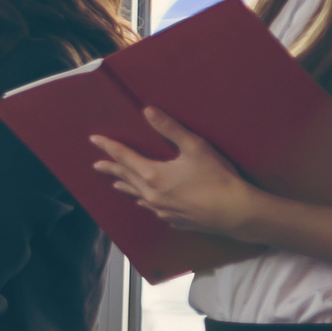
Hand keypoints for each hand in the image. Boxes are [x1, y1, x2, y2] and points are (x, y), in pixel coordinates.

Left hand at [91, 107, 275, 239]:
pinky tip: (147, 204)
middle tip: (97, 165)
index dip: (108, 147)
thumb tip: (147, 111)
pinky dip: (147, 202)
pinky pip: (155, 210)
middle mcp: (152, 195)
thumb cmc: (218, 177)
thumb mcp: (195, 147)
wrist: (236, 213)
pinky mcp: (176, 220)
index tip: (94, 139)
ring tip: (116, 184)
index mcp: (153, 175)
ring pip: (138, 196)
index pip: (124, 157)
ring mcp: (163, 210)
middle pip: (126, 177)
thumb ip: (169, 128)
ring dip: (126, 186)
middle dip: (111, 168)